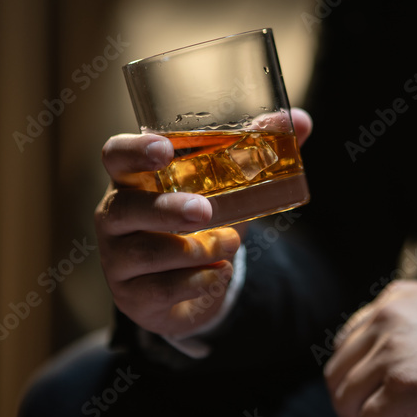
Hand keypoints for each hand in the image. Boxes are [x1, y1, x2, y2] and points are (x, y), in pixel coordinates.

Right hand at [95, 108, 311, 336]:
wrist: (191, 284)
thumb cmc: (202, 221)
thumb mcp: (226, 188)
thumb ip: (256, 153)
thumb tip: (300, 120)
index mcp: (134, 179)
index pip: (115, 156)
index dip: (134, 151)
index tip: (164, 150)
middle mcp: (115, 217)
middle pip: (125, 209)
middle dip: (167, 209)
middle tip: (205, 210)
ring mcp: (118, 259)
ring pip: (144, 253)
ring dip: (193, 250)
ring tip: (230, 244)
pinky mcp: (133, 296)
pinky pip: (158, 290)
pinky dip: (194, 282)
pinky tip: (217, 274)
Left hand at [324, 280, 416, 416]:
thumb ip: (405, 332)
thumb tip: (377, 375)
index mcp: (393, 300)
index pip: (347, 342)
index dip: (354, 378)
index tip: (372, 401)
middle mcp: (385, 319)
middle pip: (338, 372)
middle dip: (349, 407)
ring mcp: (391, 352)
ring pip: (346, 400)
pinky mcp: (402, 387)